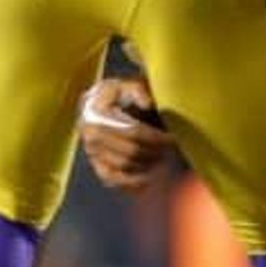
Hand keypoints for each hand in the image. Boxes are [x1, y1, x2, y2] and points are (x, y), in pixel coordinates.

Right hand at [78, 78, 174, 196]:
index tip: (174, 138)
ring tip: (165, 158)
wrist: (96, 105)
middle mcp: (91, 136)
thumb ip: (138, 90)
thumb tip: (147, 103)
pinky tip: (149, 178)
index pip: (134, 133)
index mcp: (98, 115)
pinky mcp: (96, 166)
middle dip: (156, 152)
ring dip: (148, 165)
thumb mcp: (126, 84)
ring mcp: (92, 153)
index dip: (157, 138)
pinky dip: (132, 182)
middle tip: (173, 149)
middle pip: (131, 152)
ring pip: (125, 167)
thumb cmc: (117, 94)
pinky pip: (114, 180)